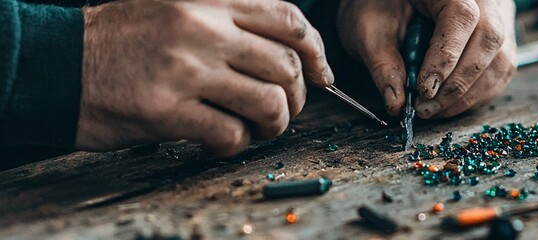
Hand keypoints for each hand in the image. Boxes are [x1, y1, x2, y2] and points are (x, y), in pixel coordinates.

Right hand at [77, 0, 333, 155]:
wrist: (56, 65)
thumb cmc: (119, 41)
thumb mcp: (175, 8)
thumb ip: (228, 21)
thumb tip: (288, 53)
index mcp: (209, 2)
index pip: (288, 20)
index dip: (316, 51)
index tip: (322, 74)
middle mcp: (203, 31)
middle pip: (286, 66)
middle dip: (298, 96)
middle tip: (284, 110)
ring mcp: (187, 71)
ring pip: (268, 103)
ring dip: (273, 125)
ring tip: (255, 129)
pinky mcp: (168, 111)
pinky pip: (231, 135)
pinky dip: (236, 146)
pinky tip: (219, 142)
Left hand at [337, 0, 516, 117]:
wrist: (394, 2)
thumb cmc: (380, 5)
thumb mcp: (370, 26)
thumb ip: (382, 63)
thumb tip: (395, 102)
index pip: (461, 16)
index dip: (446, 56)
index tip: (424, 88)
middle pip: (489, 39)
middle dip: (458, 83)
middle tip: (427, 107)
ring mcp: (498, 17)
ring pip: (500, 59)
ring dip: (469, 94)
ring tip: (435, 110)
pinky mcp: (501, 38)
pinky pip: (500, 70)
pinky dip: (477, 94)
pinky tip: (450, 104)